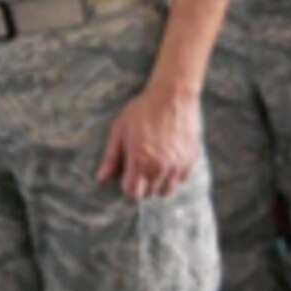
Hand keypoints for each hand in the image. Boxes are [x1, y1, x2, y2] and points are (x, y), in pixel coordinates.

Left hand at [95, 85, 198, 201]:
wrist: (172, 96)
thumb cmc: (143, 110)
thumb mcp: (120, 129)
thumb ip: (111, 157)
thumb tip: (101, 178)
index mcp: (140, 160)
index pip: (133, 193)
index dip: (127, 187)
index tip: (126, 177)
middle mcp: (159, 167)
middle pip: (149, 193)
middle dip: (142, 186)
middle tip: (139, 170)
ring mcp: (176, 165)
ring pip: (166, 190)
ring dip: (157, 184)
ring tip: (153, 169)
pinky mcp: (189, 159)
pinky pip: (180, 180)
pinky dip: (173, 177)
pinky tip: (167, 163)